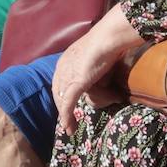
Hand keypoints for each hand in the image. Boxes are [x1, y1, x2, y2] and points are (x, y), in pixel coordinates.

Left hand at [53, 7, 139, 132]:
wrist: (108, 37)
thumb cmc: (106, 44)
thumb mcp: (94, 57)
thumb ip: (90, 69)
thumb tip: (99, 81)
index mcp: (65, 59)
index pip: (59, 82)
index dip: (62, 95)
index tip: (66, 106)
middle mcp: (62, 67)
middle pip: (58, 92)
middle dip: (62, 108)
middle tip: (68, 122)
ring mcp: (68, 75)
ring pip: (63, 100)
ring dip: (66, 116)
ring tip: (70, 128)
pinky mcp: (76, 83)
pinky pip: (68, 103)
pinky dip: (67, 116)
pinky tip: (68, 127)